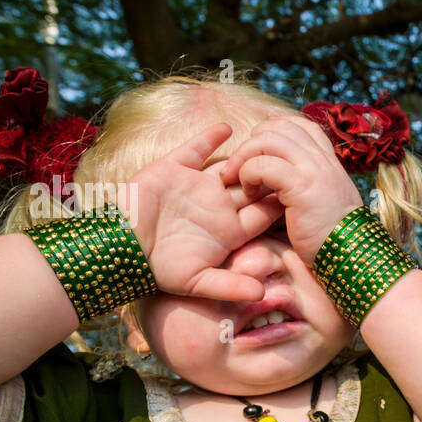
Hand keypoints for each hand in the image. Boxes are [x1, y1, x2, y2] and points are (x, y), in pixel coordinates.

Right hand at [121, 124, 284, 302]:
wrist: (120, 249)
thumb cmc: (159, 270)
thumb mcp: (198, 282)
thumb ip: (231, 286)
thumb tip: (262, 293)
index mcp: (230, 231)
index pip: (265, 214)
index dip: (283, 204)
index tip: (302, 194)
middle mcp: (218, 206)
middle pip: (255, 186)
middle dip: (273, 175)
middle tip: (291, 162)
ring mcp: (198, 186)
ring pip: (232, 165)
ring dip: (249, 154)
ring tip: (268, 141)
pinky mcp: (174, 169)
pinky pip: (197, 149)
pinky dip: (211, 137)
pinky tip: (227, 127)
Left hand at [217, 115, 363, 265]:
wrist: (351, 252)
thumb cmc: (333, 232)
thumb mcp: (326, 196)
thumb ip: (311, 179)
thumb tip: (284, 173)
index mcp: (327, 158)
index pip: (297, 124)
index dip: (273, 130)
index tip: (260, 151)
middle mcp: (320, 158)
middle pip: (278, 127)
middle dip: (251, 142)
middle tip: (239, 166)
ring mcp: (312, 168)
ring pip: (267, 140)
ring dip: (243, 156)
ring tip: (236, 178)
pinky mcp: (300, 186)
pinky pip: (263, 165)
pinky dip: (247, 174)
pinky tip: (247, 191)